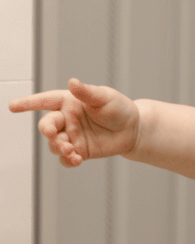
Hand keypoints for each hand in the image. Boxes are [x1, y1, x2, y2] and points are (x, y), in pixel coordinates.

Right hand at [7, 78, 139, 167]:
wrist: (133, 129)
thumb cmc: (118, 108)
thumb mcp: (105, 97)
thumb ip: (87, 92)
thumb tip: (73, 82)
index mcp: (69, 102)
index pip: (46, 101)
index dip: (29, 103)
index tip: (13, 106)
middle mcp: (67, 119)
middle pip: (47, 126)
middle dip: (47, 131)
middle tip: (55, 136)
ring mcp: (72, 136)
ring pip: (54, 144)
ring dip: (59, 148)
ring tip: (72, 150)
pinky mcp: (79, 151)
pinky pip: (66, 159)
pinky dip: (67, 161)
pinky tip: (76, 159)